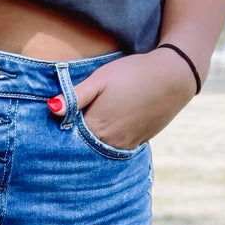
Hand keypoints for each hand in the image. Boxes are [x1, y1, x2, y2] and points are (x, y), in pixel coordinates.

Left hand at [47, 47, 199, 150]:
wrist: (173, 76)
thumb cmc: (133, 73)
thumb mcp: (101, 79)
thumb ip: (75, 96)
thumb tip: (51, 108)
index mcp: (96, 127)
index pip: (68, 139)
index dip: (60, 133)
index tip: (52, 130)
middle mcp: (109, 142)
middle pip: (83, 149)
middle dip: (73, 143)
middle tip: (64, 136)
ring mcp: (125, 145)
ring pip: (99, 151)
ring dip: (91, 145)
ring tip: (86, 134)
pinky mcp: (137, 143)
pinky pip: (116, 149)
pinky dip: (107, 144)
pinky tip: (106, 133)